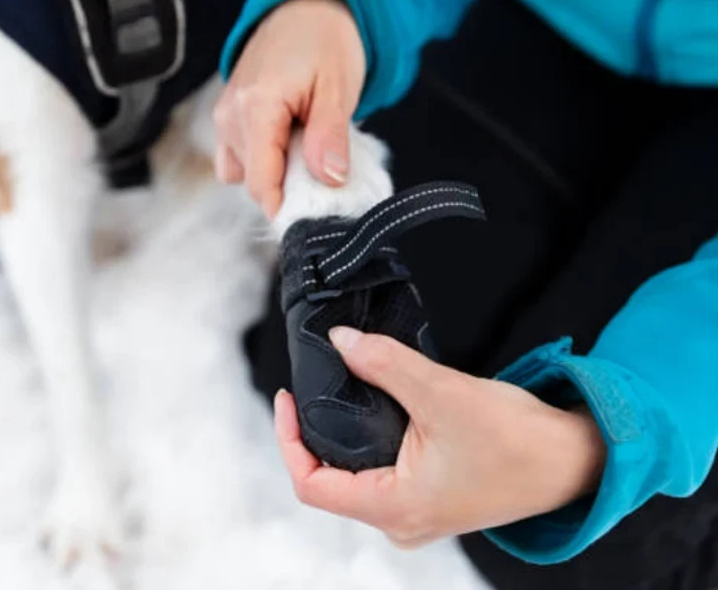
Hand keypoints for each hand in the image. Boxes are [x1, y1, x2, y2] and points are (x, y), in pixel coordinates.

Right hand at [213, 0, 365, 216]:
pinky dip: (261, 161)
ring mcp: (224, 117)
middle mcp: (230, 115)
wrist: (304, 9)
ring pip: (244, 173)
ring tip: (304, 147)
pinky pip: (236, 158)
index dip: (286, 205)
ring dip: (275, 172)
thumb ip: (329, 137)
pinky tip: (285, 145)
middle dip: (288, 186)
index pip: (260, 182)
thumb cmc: (323, 41)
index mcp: (256, 107)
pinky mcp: (227, 117)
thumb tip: (327, 180)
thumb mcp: (337, 89)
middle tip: (321, 165)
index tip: (313, 214)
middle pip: (253, 181)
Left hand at [274, 327, 605, 548]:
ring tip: (341, 390)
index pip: (312, 484)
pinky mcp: (431, 498)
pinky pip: (380, 473)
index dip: (288, 439)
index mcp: (395, 510)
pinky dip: (368, 440)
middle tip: (311, 386)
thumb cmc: (519, 440)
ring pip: (355, 476)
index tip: (287, 397)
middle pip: (329, 480)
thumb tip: (341, 341)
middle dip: (313, 433)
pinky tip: (375, 407)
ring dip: (341, 435)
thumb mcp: (444, 394)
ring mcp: (416, 514)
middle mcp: (400, 522)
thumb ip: (387, 365)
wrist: (575, 460)